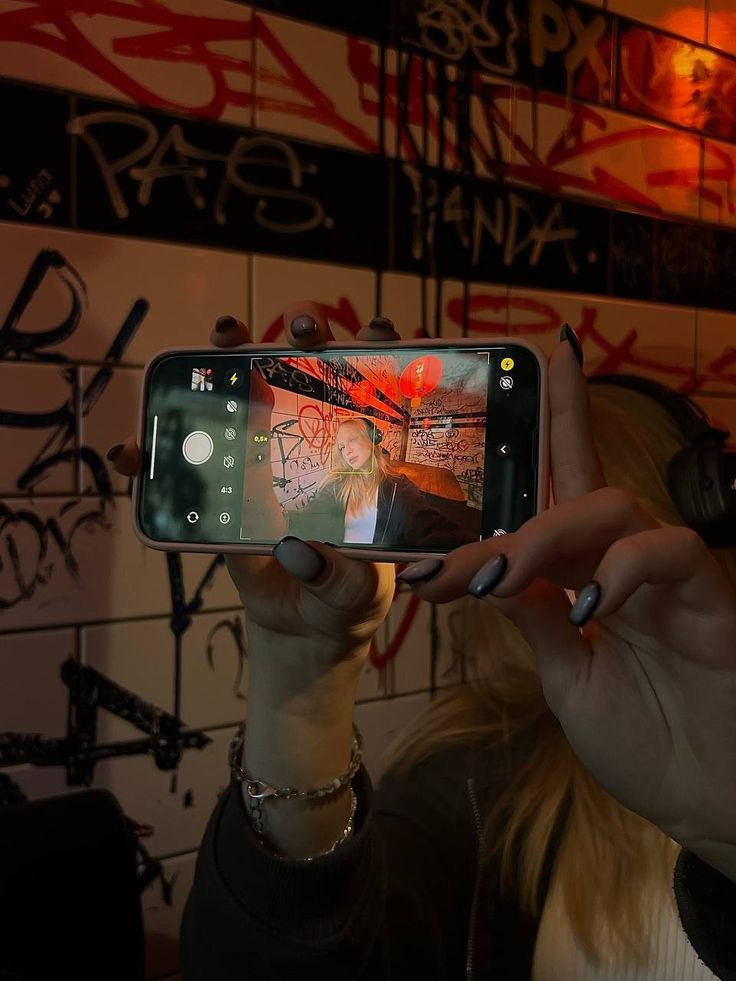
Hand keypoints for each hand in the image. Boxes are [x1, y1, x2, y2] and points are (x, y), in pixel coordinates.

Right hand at [111, 305, 400, 671]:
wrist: (307, 629)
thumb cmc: (350, 596)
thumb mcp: (360, 589)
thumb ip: (342, 575)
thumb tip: (299, 553)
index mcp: (361, 455)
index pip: (374, 387)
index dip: (377, 349)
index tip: (380, 333)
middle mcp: (313, 442)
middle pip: (305, 370)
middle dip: (302, 333)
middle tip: (301, 330)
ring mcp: (263, 459)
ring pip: (240, 395)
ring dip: (221, 362)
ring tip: (217, 344)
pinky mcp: (222, 490)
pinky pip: (182, 465)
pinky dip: (150, 455)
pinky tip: (132, 454)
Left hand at [400, 330, 735, 881]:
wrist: (709, 799)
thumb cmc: (645, 740)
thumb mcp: (567, 680)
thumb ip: (535, 623)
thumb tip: (485, 572)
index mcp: (584, 576)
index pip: (552, 498)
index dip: (532, 443)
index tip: (498, 405)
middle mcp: (622, 561)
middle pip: (576, 486)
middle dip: (510, 515)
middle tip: (447, 570)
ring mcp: (667, 574)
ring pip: (613, 506)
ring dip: (546, 537)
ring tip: (503, 582)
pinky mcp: (709, 594)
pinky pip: (670, 550)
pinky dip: (621, 570)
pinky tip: (589, 607)